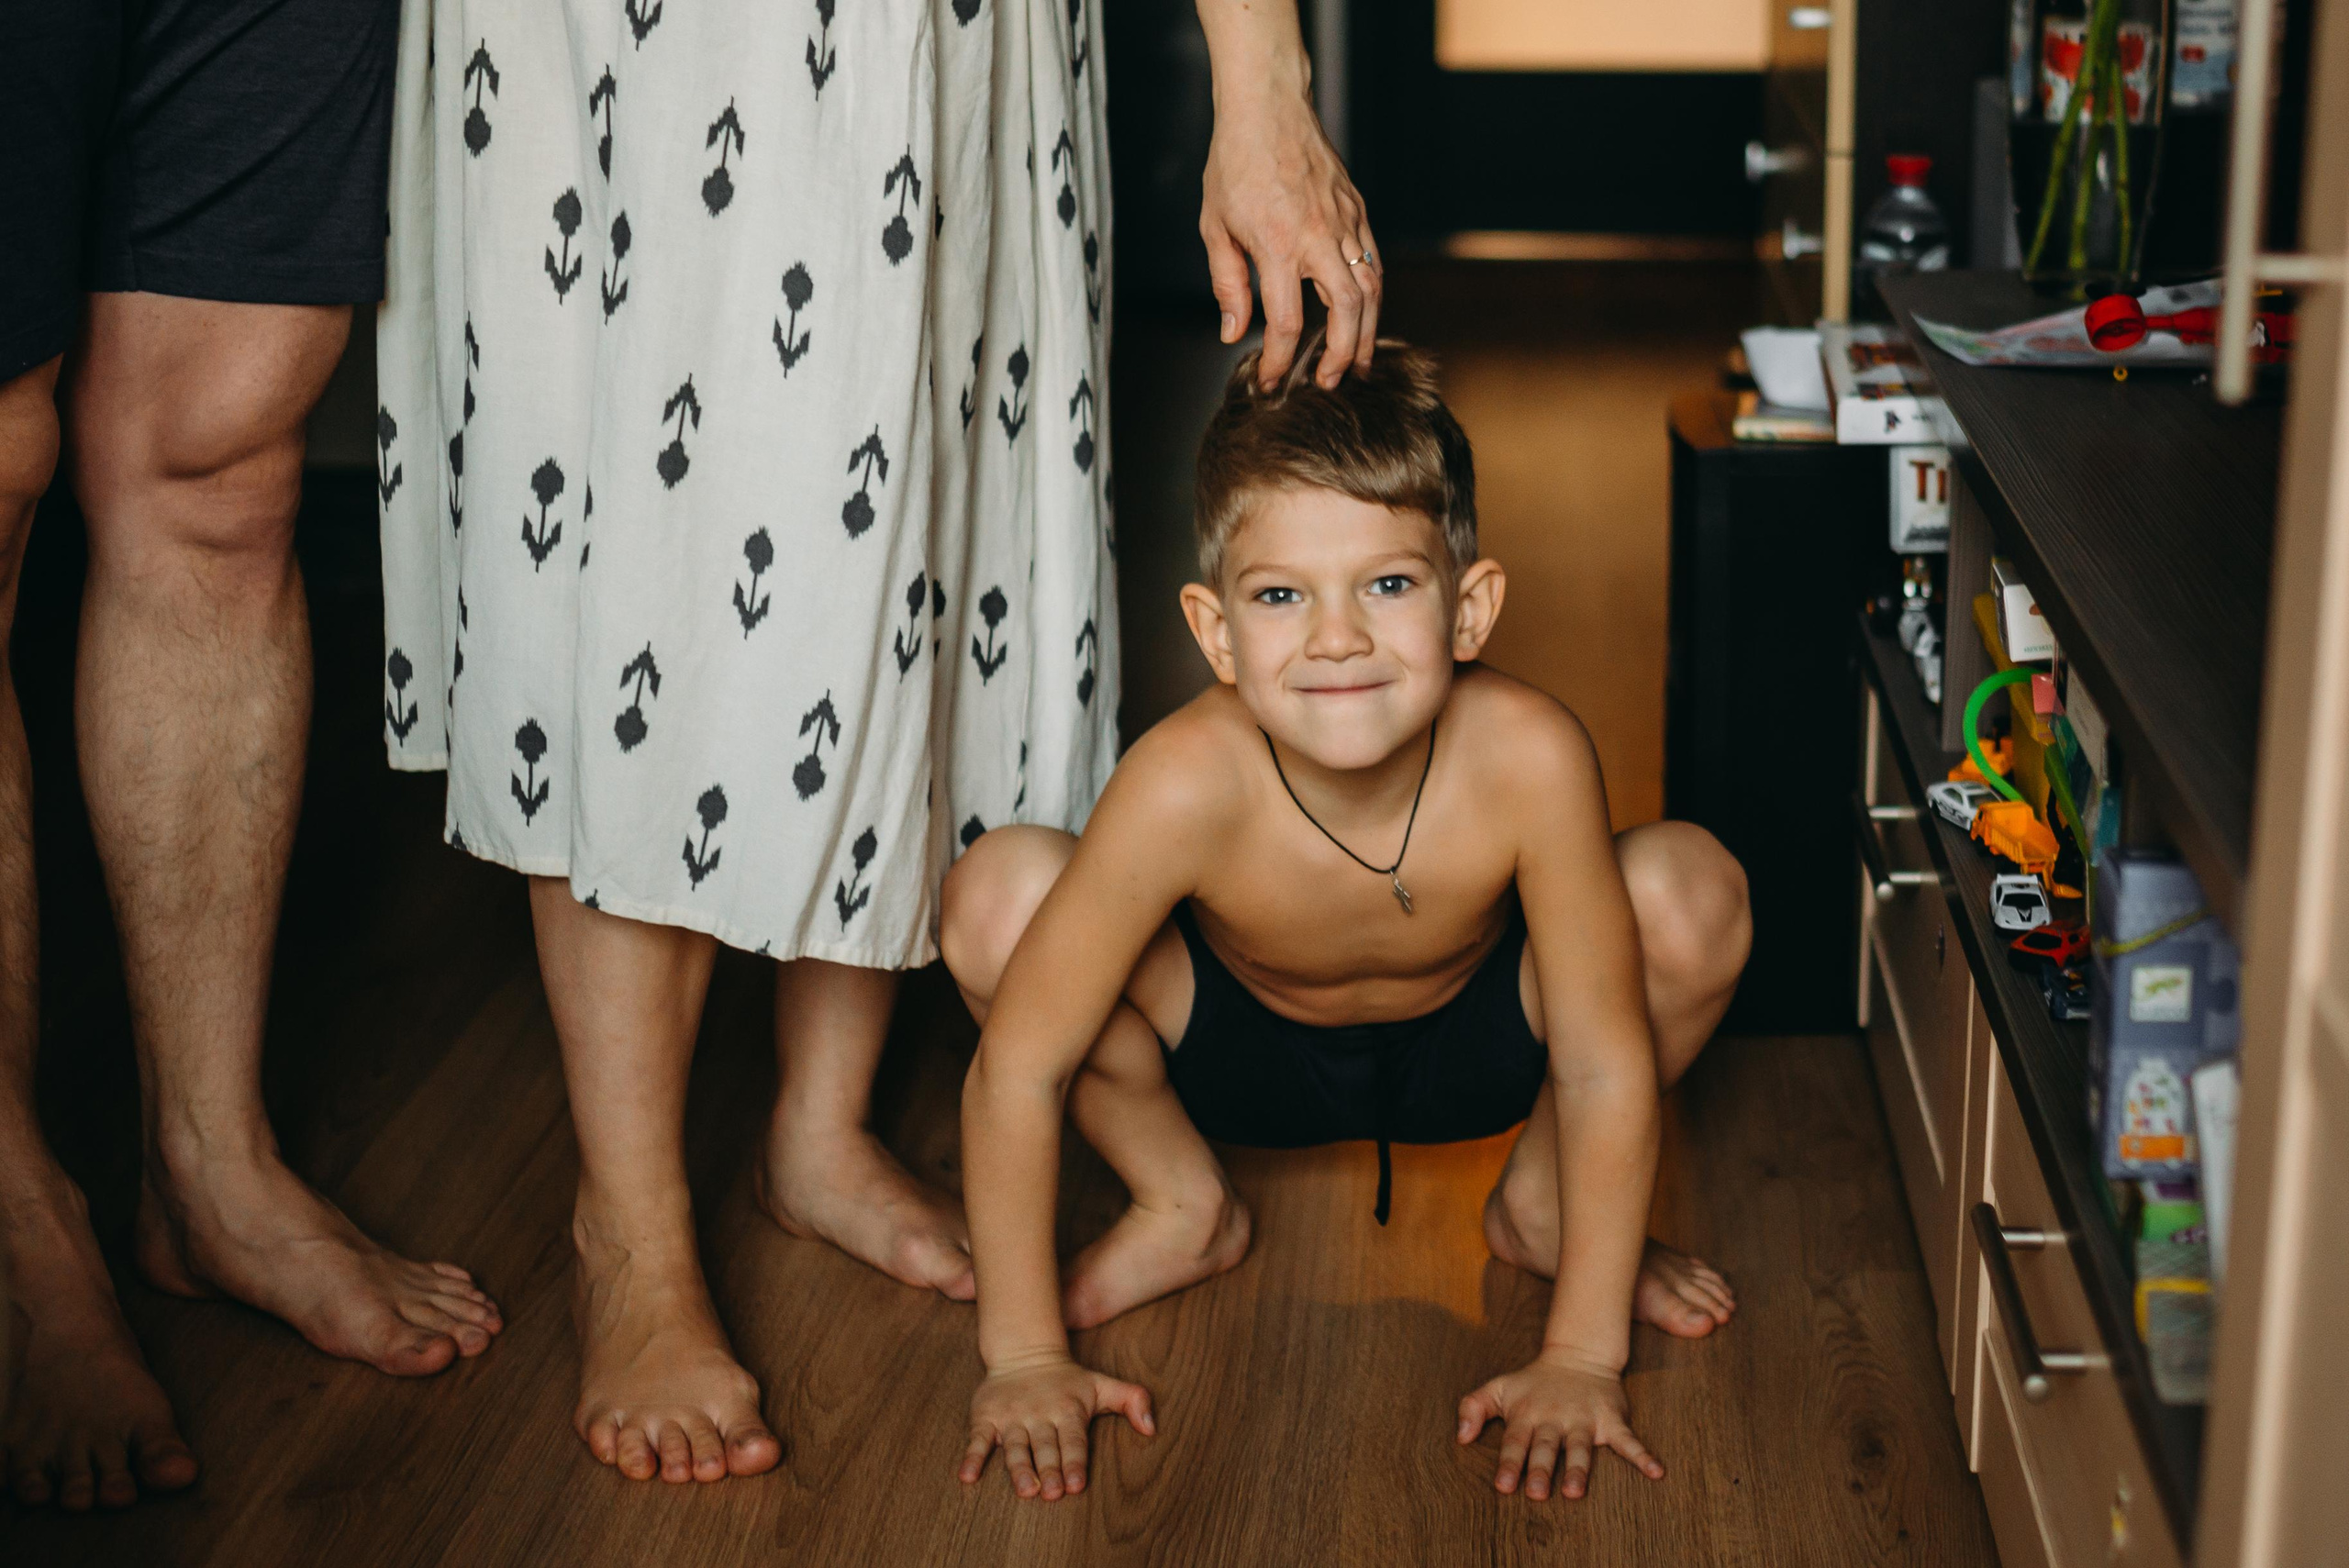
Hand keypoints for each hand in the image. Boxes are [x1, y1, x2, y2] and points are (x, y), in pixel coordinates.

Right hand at [960, 1354, 1155, 1499]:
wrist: (1024, 1351)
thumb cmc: (1068, 1380)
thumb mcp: (1102, 1384)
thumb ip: (1132, 1400)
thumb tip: (1153, 1427)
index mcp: (1068, 1409)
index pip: (1073, 1440)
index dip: (1074, 1462)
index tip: (1075, 1484)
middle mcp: (1040, 1414)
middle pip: (1045, 1447)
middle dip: (1049, 1470)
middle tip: (1052, 1493)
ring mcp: (1012, 1416)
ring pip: (1016, 1446)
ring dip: (1019, 1468)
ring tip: (1025, 1489)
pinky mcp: (987, 1417)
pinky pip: (979, 1438)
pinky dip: (973, 1456)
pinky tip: (968, 1476)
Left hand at [1200, 84, 1379, 389]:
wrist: (1269, 107)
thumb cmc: (1236, 162)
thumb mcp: (1215, 227)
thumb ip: (1228, 284)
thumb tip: (1234, 332)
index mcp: (1278, 246)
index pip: (1287, 322)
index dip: (1281, 361)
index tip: (1273, 381)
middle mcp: (1319, 237)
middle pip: (1347, 313)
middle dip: (1342, 355)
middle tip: (1331, 382)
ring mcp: (1344, 223)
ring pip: (1371, 290)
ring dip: (1367, 332)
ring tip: (1357, 362)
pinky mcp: (1356, 211)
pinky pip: (1374, 262)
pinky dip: (1372, 295)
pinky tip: (1363, 315)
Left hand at [1456, 1353, 1663, 1500]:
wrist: (1577, 1355)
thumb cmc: (1533, 1381)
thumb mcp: (1498, 1387)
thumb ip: (1473, 1407)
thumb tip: (1460, 1437)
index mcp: (1527, 1414)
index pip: (1516, 1441)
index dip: (1510, 1463)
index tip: (1504, 1486)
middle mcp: (1555, 1418)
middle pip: (1546, 1447)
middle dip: (1541, 1469)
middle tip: (1538, 1493)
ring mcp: (1584, 1419)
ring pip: (1580, 1447)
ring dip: (1578, 1469)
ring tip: (1574, 1491)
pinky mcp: (1610, 1419)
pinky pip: (1628, 1439)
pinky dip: (1643, 1455)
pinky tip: (1656, 1472)